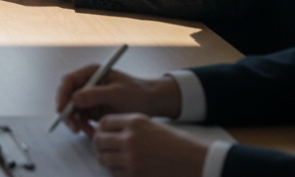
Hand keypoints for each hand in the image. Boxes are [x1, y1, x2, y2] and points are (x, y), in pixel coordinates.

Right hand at [56, 67, 180, 134]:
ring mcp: (92, 97)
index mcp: (92, 73)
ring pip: (75, 111)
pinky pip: (84, 118)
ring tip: (90, 132)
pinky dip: (86, 126)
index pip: (69, 82)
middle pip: (69, 97)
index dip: (62, 96)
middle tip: (74, 128)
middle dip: (69, 113)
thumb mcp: (117, 93)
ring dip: (79, 122)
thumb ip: (95, 95)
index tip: (62, 110)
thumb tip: (74, 98)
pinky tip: (94, 132)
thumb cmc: (138, 92)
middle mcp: (89, 84)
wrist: (153, 102)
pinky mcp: (96, 109)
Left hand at [91, 114, 207, 176]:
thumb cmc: (176, 144)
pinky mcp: (135, 175)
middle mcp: (130, 139)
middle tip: (102, 148)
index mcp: (135, 122)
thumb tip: (107, 132)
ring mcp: (132, 159)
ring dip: (106, 159)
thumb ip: (129, 127)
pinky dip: (116, 171)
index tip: (103, 134)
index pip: (104, 122)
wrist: (196, 162)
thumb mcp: (151, 126)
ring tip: (113, 159)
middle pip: (99, 140)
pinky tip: (125, 169)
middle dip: (99, 144)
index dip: (101, 129)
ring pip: (103, 158)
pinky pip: (114, 173)